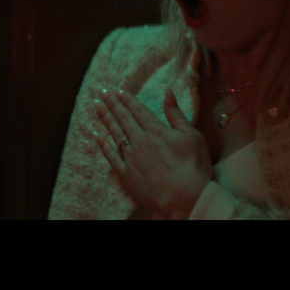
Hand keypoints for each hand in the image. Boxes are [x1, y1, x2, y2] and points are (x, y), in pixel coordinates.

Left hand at [91, 88, 211, 219]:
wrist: (186, 198)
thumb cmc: (194, 167)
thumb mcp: (192, 135)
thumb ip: (176, 113)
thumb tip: (168, 91)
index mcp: (156, 130)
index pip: (138, 110)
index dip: (127, 99)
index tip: (117, 90)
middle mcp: (140, 141)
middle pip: (123, 118)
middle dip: (111, 103)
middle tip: (101, 91)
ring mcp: (131, 157)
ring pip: (114, 133)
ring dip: (105, 118)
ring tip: (96, 105)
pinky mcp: (126, 173)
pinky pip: (110, 156)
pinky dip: (102, 144)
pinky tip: (96, 134)